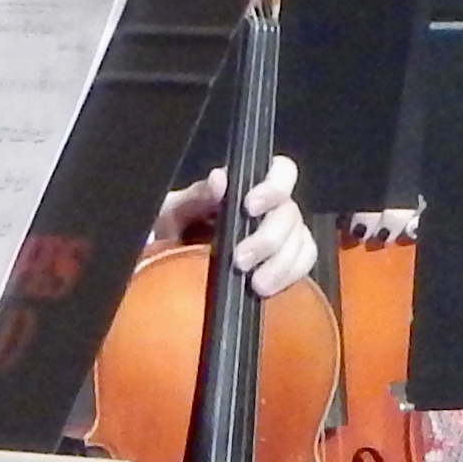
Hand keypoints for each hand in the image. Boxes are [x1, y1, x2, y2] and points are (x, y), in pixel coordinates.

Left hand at [153, 156, 318, 301]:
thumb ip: (195, 195)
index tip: (249, 206)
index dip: (273, 187)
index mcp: (244, 188)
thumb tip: (221, 180)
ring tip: (255, 283)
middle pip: (290, 212)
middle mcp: (269, 209)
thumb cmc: (166, 235)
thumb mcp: (170, 212)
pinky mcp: (285, 264)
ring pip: (301, 240)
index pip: (280, 172)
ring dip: (281, 262)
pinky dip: (291, 274)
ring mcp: (281, 237)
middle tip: (240, 260)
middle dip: (269, 238)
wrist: (158, 276)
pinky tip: (266, 289)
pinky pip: (304, 263)